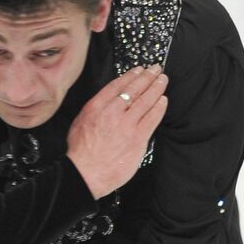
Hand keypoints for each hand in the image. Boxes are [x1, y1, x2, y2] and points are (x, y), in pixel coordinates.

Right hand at [66, 64, 168, 198]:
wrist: (85, 173)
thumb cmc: (81, 153)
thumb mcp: (80, 123)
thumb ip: (95, 110)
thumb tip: (107, 103)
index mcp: (97, 107)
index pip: (118, 85)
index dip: (131, 75)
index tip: (138, 70)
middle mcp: (113, 112)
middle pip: (134, 89)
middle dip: (147, 76)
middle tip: (156, 69)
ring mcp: (127, 125)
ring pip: (146, 101)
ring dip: (156, 88)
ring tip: (162, 80)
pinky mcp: (138, 138)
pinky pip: (152, 118)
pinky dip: (159, 107)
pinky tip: (163, 100)